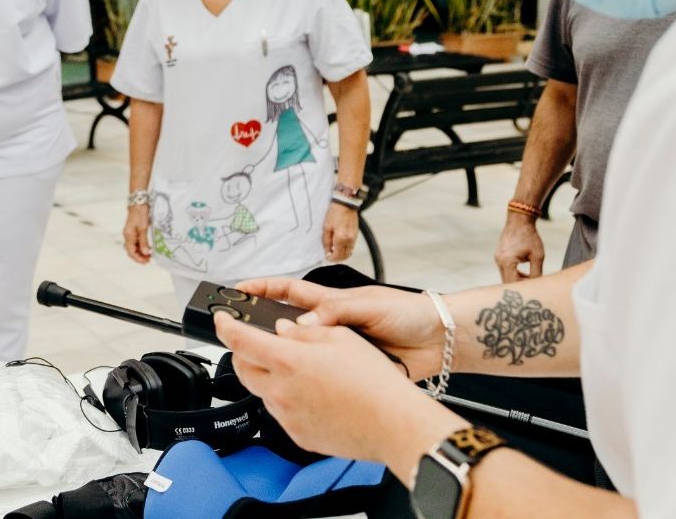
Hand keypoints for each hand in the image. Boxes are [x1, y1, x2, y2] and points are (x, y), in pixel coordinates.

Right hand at [123, 204, 150, 263]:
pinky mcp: (133, 230)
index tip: (147, 262)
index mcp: (128, 236)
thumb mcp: (143, 228)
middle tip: (149, 260)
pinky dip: (141, 246)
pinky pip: (136, 242)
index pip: (131, 252)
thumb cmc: (140, 213)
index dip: (138, 258)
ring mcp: (130, 233)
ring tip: (149, 255)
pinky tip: (148, 247)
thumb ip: (144, 241)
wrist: (139, 201)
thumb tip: (146, 253)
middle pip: (131, 251)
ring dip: (140, 252)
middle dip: (139, 257)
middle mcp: (127, 235)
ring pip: (134, 247)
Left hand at [213, 312, 462, 468]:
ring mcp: (286, 416)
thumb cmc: (373, 380)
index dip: (225, 326)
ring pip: (263, 391)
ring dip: (270, 376)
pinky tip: (314, 395)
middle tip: (261, 344)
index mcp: (287, 360)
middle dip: (245, 353)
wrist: (393, 424)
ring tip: (301, 371)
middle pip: (244, 369)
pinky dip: (288, 399)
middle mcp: (280, 390)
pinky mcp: (297, 435)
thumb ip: (304, 331)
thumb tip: (282, 330)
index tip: (221, 319)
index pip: (239, 340)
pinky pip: (282, 413)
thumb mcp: (340, 337)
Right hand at [237, 277, 446, 381]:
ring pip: (302, 354)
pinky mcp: (349, 370)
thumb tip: (299, 326)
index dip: (262, 289)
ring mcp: (338, 349)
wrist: (438, 341)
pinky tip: (297, 386)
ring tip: (263, 365)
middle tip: (239, 334)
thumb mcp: (368, 305)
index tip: (237, 291)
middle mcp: (329, 325)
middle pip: (287, 326)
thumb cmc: (408, 313)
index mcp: (331, 302)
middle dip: (262, 328)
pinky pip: (322, 374)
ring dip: (286, 358)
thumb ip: (334, 312)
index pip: (288, 291)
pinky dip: (309, 380)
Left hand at [322, 201, 357, 261]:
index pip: (337, 255)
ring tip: (334, 249)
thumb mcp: (326, 228)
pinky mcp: (356, 234)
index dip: (331, 258)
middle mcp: (349, 240)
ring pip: (349, 252)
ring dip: (342, 254)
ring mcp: (354, 237)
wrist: (345, 204)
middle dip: (337, 258)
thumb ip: (327, 242)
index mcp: (340, 238)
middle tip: (330, 254)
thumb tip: (327, 252)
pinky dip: (346, 249)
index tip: (327, 256)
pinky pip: (352, 246)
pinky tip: (340, 245)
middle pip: (344, 256)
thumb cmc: (334, 214)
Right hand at [495, 212, 545, 282]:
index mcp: (508, 261)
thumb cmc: (530, 237)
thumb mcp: (537, 256)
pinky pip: (505, 270)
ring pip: (505, 276)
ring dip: (517, 280)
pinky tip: (524, 273)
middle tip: (533, 286)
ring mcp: (497, 258)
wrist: (519, 220)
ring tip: (530, 278)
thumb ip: (537, 273)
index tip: (534, 289)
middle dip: (520, 285)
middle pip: (507, 282)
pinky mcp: (498, 256)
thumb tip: (537, 286)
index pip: (513, 283)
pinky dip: (513, 273)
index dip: (524, 289)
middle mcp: (499, 260)